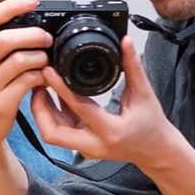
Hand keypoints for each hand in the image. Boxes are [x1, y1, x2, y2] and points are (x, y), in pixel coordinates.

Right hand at [0, 0, 51, 162]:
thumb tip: (27, 25)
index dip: (12, 6)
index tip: (32, 1)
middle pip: (6, 38)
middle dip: (33, 34)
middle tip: (47, 38)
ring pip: (20, 59)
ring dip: (40, 57)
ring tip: (46, 61)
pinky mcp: (1, 102)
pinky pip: (27, 81)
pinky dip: (41, 76)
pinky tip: (44, 78)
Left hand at [29, 35, 178, 166]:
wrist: (157, 152)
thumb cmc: (152, 126)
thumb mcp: (144, 95)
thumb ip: (133, 67)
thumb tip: (126, 42)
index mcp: (111, 131)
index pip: (79, 108)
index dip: (60, 88)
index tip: (48, 71)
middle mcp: (94, 144)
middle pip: (53, 132)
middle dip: (39, 109)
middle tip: (36, 84)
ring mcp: (86, 149)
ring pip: (52, 133)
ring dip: (43, 111)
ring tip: (41, 86)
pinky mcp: (82, 147)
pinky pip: (61, 131)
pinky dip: (54, 114)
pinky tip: (53, 96)